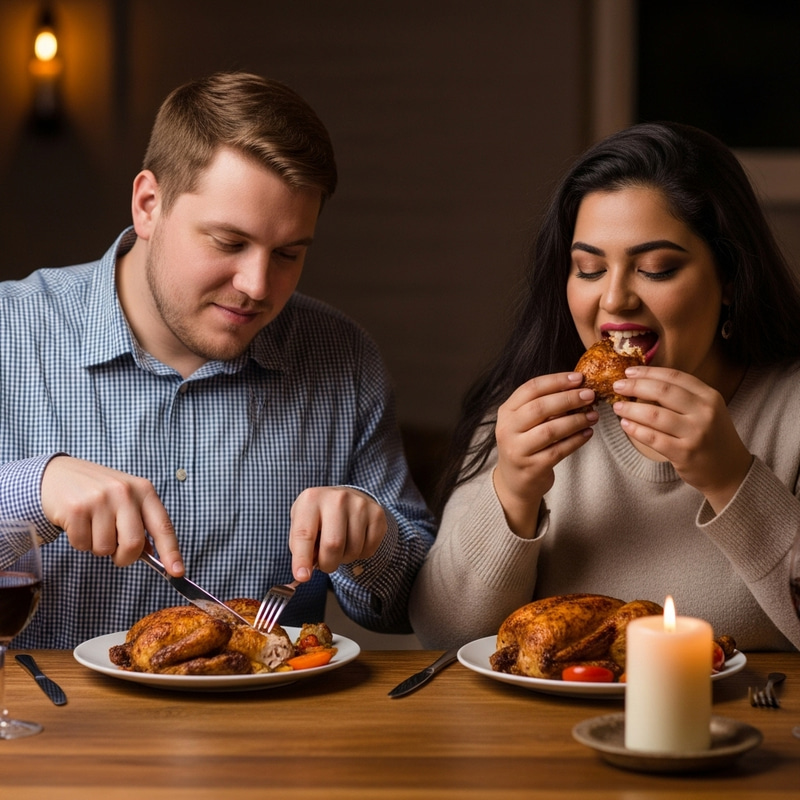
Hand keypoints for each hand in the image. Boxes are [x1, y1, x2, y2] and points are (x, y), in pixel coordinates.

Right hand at [40, 456, 183, 574]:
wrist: (58, 475)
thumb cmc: (98, 492)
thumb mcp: (126, 499)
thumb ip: (140, 524)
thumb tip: (152, 554)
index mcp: (144, 490)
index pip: (163, 526)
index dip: (171, 552)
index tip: (178, 571)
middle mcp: (125, 492)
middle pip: (133, 544)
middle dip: (124, 557)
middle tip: (116, 552)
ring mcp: (100, 499)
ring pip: (106, 548)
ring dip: (99, 547)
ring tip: (93, 526)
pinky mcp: (76, 509)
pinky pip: (83, 545)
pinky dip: (80, 542)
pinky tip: (78, 523)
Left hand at [288, 486, 386, 580]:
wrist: (343, 498)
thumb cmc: (317, 517)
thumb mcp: (301, 524)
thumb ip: (299, 549)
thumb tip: (301, 576)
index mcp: (311, 499)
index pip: (304, 534)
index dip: (302, 558)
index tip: (302, 577)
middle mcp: (337, 498)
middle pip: (333, 545)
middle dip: (327, 564)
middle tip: (325, 564)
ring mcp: (360, 504)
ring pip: (353, 550)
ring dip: (344, 559)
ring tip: (340, 548)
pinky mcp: (377, 513)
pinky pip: (369, 549)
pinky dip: (360, 555)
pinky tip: (354, 542)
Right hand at [493, 372, 597, 537]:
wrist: (514, 481)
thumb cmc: (525, 444)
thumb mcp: (524, 421)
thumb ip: (542, 404)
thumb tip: (577, 386)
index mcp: (506, 412)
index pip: (531, 388)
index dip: (556, 381)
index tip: (579, 378)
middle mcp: (507, 429)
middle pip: (540, 407)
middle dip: (568, 398)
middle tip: (590, 395)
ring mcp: (518, 450)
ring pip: (551, 430)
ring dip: (576, 420)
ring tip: (593, 415)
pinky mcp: (532, 467)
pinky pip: (559, 450)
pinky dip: (576, 440)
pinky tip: (588, 433)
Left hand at [612, 366, 752, 511]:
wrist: (731, 471)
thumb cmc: (712, 437)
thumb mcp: (707, 410)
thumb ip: (683, 396)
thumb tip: (644, 381)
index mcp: (710, 397)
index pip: (674, 377)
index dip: (648, 372)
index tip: (629, 372)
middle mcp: (705, 412)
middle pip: (662, 391)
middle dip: (635, 387)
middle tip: (617, 386)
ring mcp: (695, 433)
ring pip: (654, 415)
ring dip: (630, 409)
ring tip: (617, 407)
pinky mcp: (685, 453)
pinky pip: (653, 438)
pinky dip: (635, 430)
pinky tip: (625, 425)